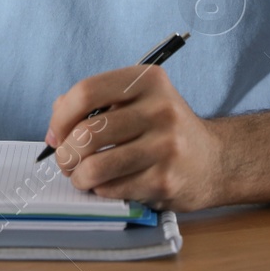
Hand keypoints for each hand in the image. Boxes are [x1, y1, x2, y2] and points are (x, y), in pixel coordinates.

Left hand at [45, 64, 221, 211]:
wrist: (214, 161)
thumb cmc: (164, 129)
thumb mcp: (138, 100)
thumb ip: (95, 102)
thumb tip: (56, 126)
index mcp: (147, 80)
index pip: (85, 92)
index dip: (60, 117)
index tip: (56, 133)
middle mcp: (159, 109)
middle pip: (86, 133)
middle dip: (65, 153)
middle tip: (66, 161)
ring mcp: (164, 146)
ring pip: (95, 166)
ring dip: (78, 176)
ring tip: (82, 175)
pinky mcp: (164, 180)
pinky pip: (111, 189)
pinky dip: (99, 190)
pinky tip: (107, 184)